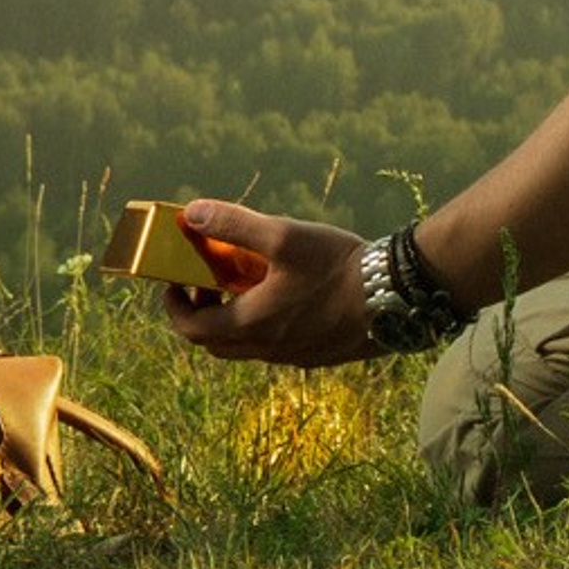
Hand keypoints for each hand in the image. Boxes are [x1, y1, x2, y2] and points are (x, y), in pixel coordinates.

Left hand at [160, 200, 371, 365]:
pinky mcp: (318, 353)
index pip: (193, 330)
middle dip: (201, 312)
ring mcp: (295, 355)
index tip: (173, 281)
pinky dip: (262, 322)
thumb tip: (191, 213)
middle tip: (204, 279)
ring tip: (244, 278)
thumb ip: (234, 224)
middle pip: (216, 343)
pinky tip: (284, 290)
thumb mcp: (283, 235)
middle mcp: (269, 349)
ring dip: (232, 316)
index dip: (174, 307)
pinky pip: (274, 345)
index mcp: (253, 325)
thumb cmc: (337, 265)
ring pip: (246, 345)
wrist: (395, 297)